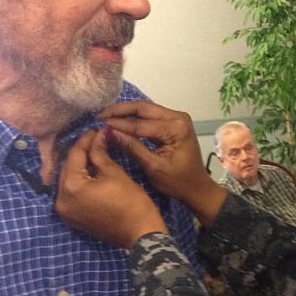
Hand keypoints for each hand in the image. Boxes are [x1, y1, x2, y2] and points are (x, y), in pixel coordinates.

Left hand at [54, 129, 167, 248]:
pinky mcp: (71, 217)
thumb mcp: (114, 173)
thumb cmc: (131, 201)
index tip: (96, 129)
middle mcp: (61, 199)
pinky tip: (91, 171)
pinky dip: (79, 180)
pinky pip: (71, 192)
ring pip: (68, 179)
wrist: (139, 232)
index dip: (86, 140)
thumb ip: (100, 152)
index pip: (75, 155)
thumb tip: (98, 134)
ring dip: (79, 166)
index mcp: (71, 187)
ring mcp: (64, 211)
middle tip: (96, 139)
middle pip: (68, 167)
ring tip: (94, 153)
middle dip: (81, 152)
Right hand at [98, 99, 227, 225]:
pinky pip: (151, 115)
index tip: (98, 124)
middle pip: (143, 108)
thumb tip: (108, 132)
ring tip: (105, 116)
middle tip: (99, 115)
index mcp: (176, 128)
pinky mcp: (174, 122)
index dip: (118, 123)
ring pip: (146, 109)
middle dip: (120, 111)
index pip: (140, 123)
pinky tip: (120, 120)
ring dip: (126, 112)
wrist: (196, 187)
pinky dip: (135, 117)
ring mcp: (177, 118)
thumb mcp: (152, 166)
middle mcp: (178, 117)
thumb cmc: (177, 182)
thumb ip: (131, 147)